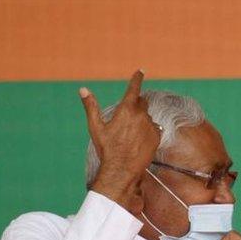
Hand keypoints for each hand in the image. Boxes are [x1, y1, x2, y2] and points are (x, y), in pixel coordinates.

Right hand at [80, 70, 161, 213]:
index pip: (134, 89)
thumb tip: (83, 89)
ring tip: (129, 136)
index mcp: (126, 110)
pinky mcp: (158, 137)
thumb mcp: (96, 127)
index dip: (137, 78)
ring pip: (147, 117)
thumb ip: (91, 107)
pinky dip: (148, 131)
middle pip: (142, 103)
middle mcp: (141, 115)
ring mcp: (151, 126)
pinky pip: (154, 129)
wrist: (122, 169)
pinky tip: (138, 142)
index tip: (141, 70)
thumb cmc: (106, 148)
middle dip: (135, 106)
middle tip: (126, 119)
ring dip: (141, 121)